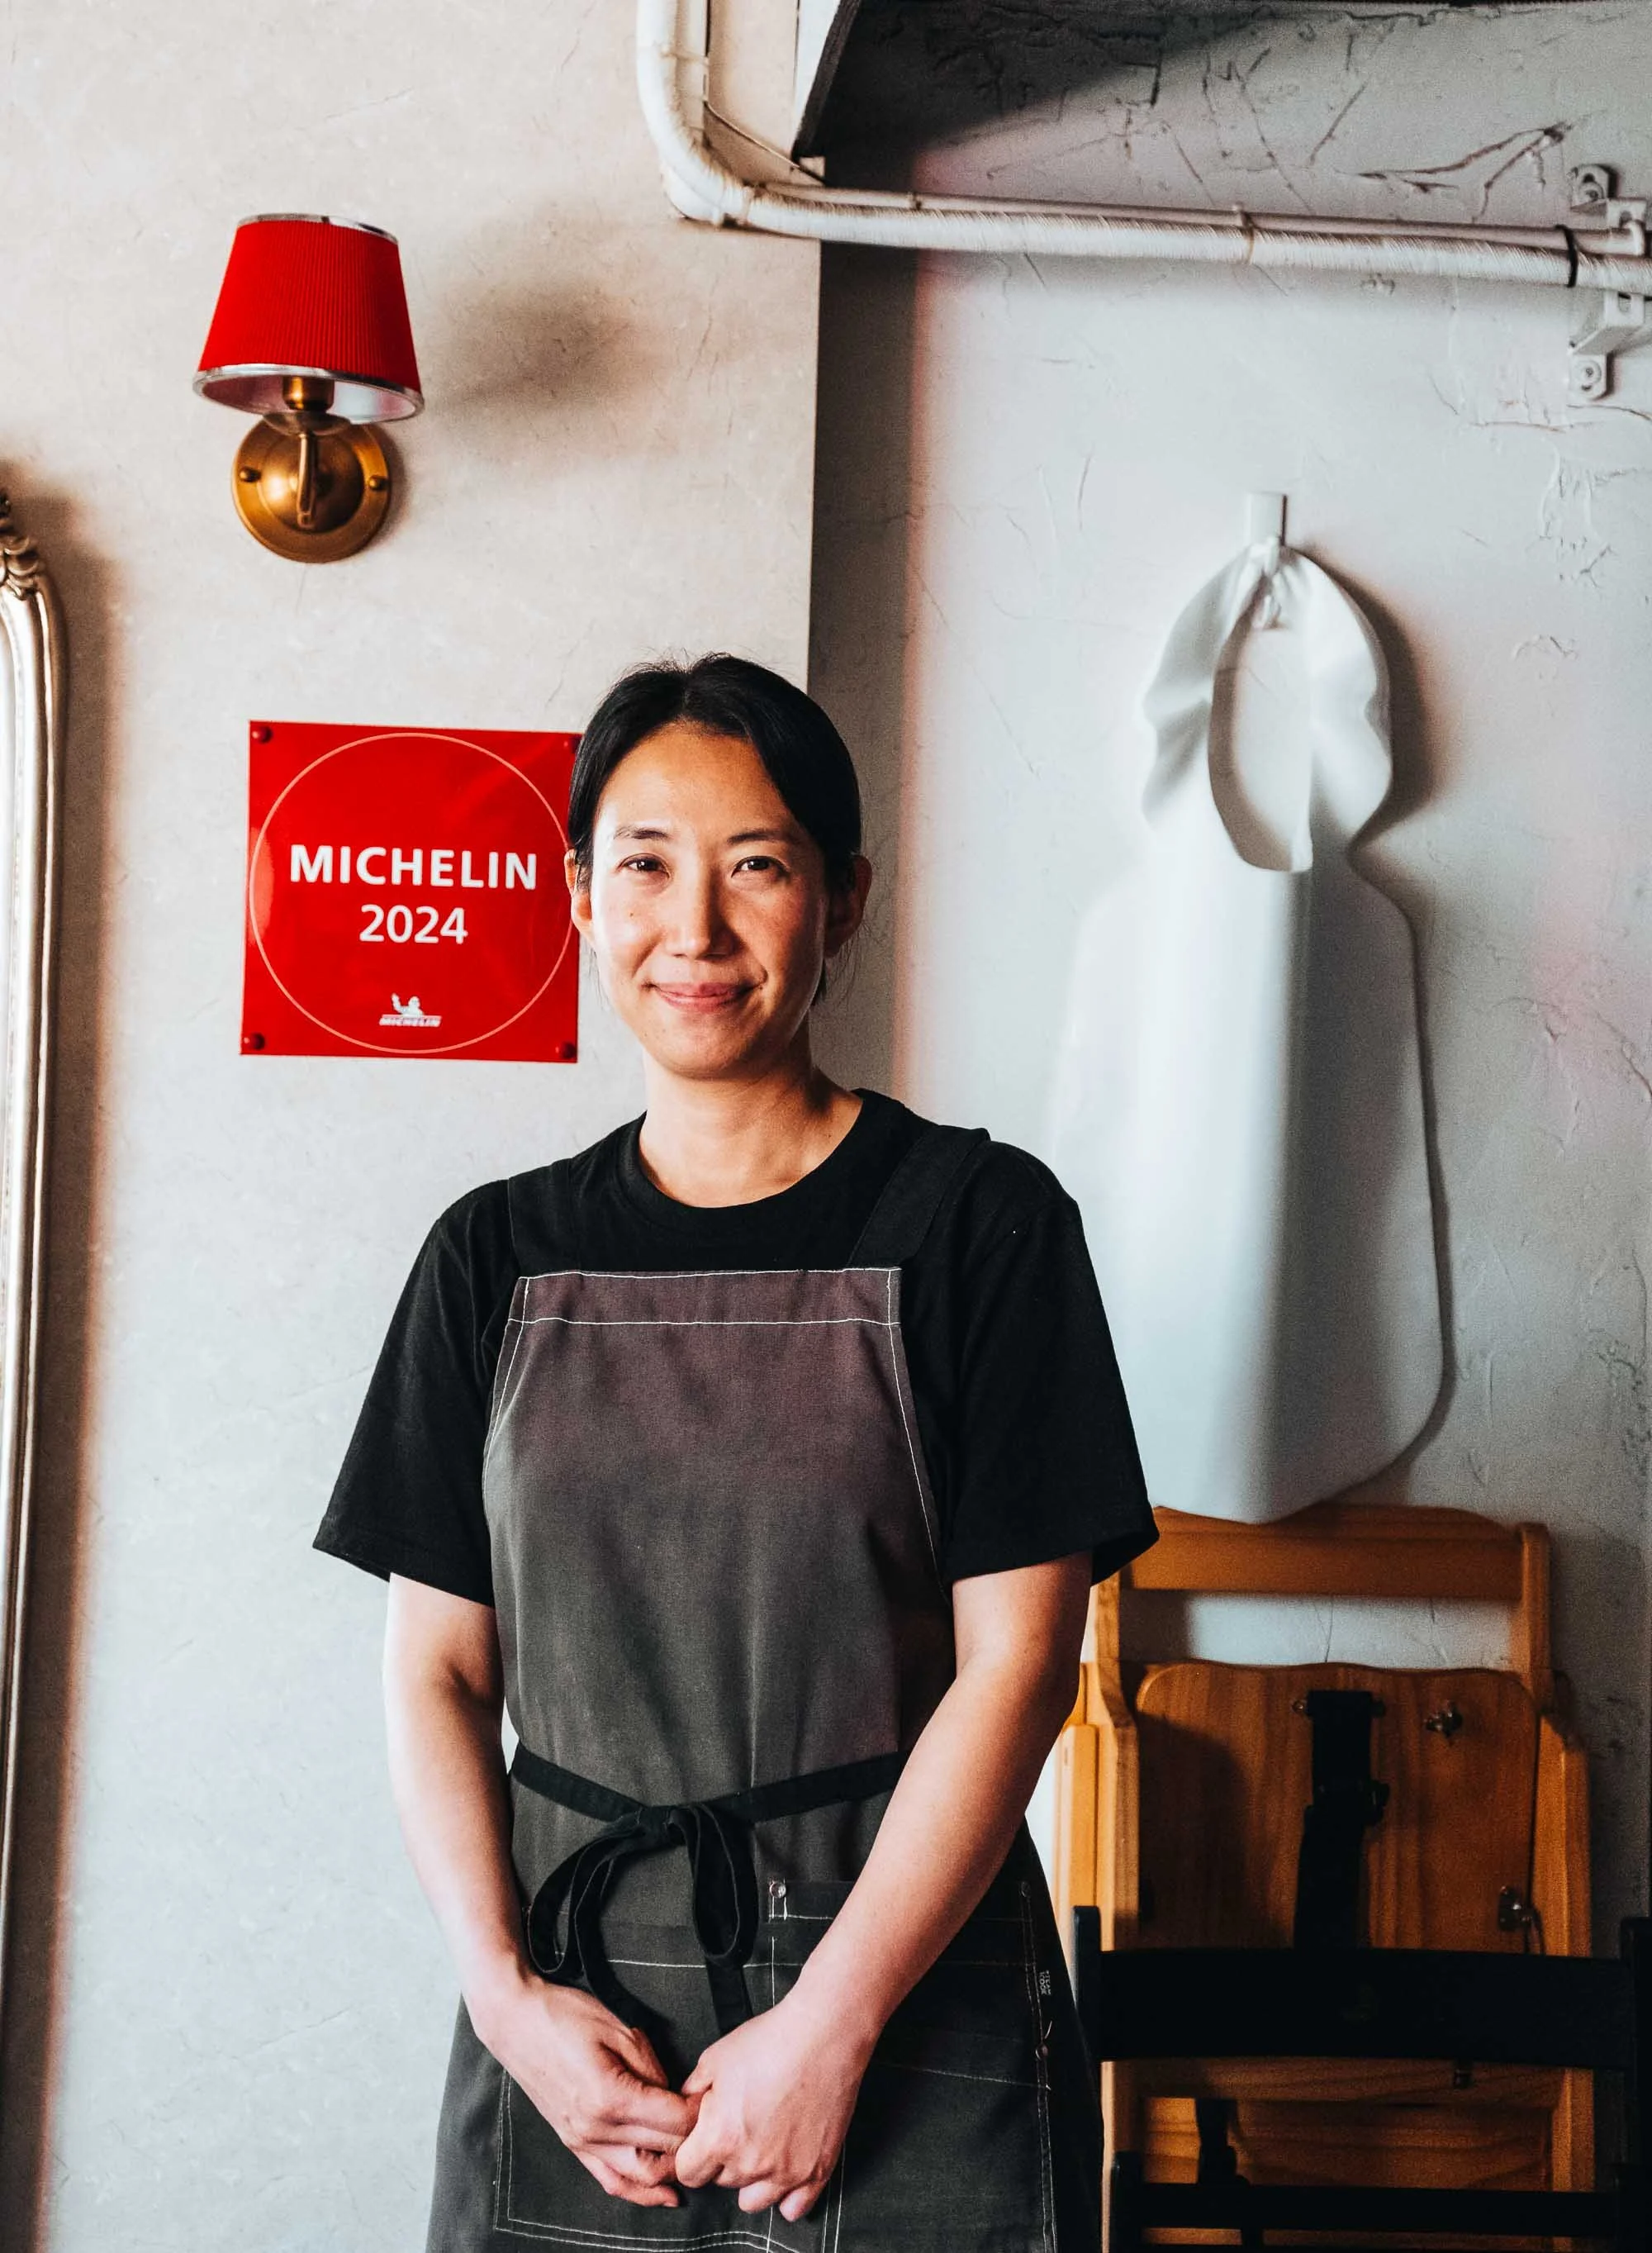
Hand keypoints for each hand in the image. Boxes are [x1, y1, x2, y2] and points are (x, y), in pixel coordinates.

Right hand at [473, 1970, 699, 2207]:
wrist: (515, 2021)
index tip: (716, 2101)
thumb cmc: (564, 2016)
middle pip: (662, 2151)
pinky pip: (609, 2180)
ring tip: (696, 2161)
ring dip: (671, 2173)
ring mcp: (581, 2140)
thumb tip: (672, 2095)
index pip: (673, 2122)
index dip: (700, 2113)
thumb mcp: (618, 2030)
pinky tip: (661, 2193)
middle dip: (693, 2141)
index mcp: (611, 2097)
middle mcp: (595, 2128)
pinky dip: (637, 2191)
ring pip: (639, 2177)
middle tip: (713, 2126)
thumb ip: (651, 2068)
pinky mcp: (572, 2143)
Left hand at [674, 1989, 873, 2219]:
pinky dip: (787, 2194)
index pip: (688, 2173)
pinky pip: (794, 2209)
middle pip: (722, 2182)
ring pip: (754, 2200)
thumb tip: (684, 2110)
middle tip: (740, 2123)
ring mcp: (786, 2173)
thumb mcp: (714, 2059)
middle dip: (723, 2158)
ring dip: (752, 2179)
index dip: (692, 2152)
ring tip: (762, 2144)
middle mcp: (750, 2164)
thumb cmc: (767, 2041)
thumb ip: (692, 2093)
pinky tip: (786, 2166)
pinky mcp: (817, 2171)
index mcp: (720, 2138)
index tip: (704, 2135)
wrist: (823, 2034)